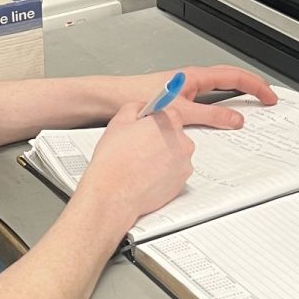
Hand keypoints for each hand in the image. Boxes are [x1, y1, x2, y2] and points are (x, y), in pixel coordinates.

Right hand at [74, 103, 194, 235]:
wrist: (114, 193)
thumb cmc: (114, 160)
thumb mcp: (119, 121)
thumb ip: (137, 106)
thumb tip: (144, 106)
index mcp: (169, 123)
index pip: (169, 112)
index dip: (154, 119)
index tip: (147, 124)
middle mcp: (183, 142)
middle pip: (174, 133)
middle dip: (160, 137)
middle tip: (139, 145)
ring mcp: (184, 164)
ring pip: (175, 154)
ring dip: (163, 155)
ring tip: (140, 162)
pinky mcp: (182, 183)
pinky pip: (175, 172)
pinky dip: (164, 172)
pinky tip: (146, 174)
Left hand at [143, 64, 276, 130]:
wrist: (111, 100)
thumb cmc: (136, 95)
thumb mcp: (180, 111)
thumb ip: (209, 116)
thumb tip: (234, 120)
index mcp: (195, 76)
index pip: (235, 76)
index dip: (256, 86)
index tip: (270, 97)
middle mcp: (191, 81)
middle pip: (230, 81)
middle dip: (251, 88)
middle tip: (267, 100)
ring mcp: (185, 91)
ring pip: (218, 93)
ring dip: (235, 99)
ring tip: (250, 110)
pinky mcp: (177, 103)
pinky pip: (206, 105)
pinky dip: (219, 111)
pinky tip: (219, 123)